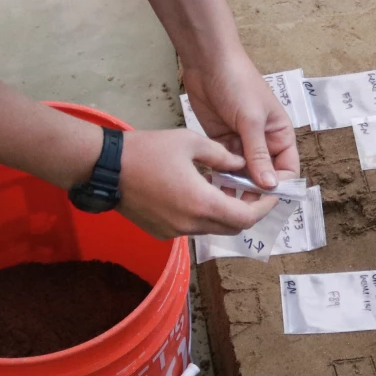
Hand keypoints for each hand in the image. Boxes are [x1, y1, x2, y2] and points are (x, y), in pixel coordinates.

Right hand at [116, 127, 283, 238]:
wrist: (103, 168)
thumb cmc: (147, 150)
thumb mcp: (190, 142)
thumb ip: (221, 156)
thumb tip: (242, 165)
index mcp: (201, 204)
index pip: (245, 218)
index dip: (263, 208)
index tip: (272, 195)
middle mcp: (190, 225)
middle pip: (231, 228)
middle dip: (247, 211)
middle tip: (251, 191)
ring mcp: (174, 232)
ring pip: (212, 228)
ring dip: (224, 213)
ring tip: (225, 188)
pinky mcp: (160, 233)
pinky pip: (192, 228)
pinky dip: (203, 215)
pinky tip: (199, 193)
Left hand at [182, 49, 299, 190]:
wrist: (208, 62)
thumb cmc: (239, 83)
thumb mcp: (252, 120)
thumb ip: (259, 154)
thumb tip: (271, 185)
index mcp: (280, 135)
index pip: (287, 169)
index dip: (278, 185)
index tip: (263, 199)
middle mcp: (263, 142)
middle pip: (263, 175)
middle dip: (253, 189)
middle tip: (239, 204)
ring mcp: (241, 142)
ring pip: (242, 173)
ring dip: (234, 184)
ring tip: (222, 197)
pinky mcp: (221, 141)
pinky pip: (223, 165)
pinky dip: (218, 174)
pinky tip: (211, 184)